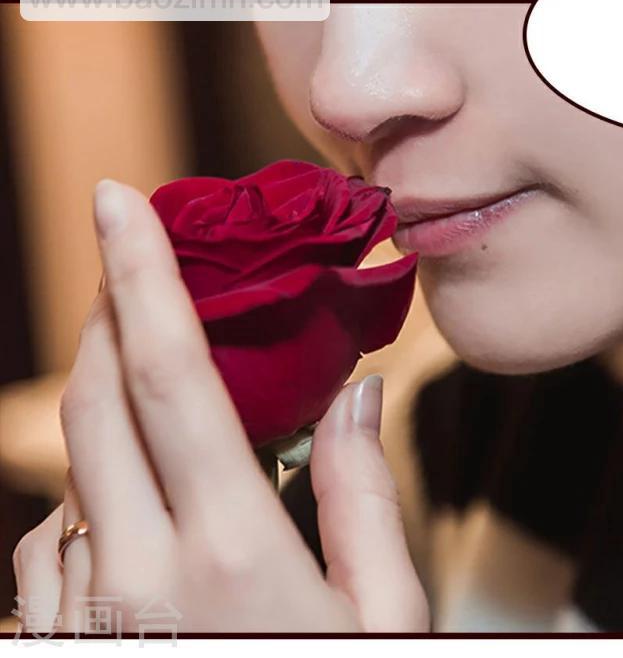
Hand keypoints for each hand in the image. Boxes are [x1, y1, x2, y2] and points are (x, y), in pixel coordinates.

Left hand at [12, 180, 427, 632]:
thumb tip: (359, 396)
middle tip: (145, 282)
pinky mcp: (59, 646)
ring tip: (177, 452)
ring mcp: (84, 617)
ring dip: (111, 433)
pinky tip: (140, 535)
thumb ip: (366, 495)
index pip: (174, 377)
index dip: (144, 276)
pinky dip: (87, 512)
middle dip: (114, 321)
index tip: (117, 198)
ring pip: (69, 478)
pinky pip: (50, 547)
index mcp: (233, 551)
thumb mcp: (383, 612)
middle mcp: (137, 575)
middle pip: (97, 403)